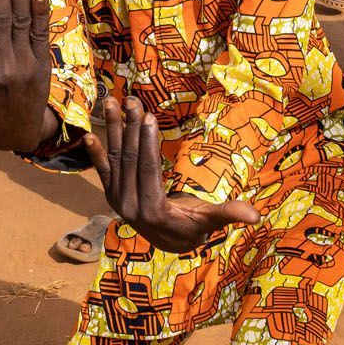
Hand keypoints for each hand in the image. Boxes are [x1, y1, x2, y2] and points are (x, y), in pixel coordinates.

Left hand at [82, 96, 258, 253]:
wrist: (169, 243)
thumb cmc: (193, 228)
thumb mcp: (210, 221)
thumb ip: (228, 215)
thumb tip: (255, 215)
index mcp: (152, 210)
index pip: (148, 170)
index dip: (147, 143)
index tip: (147, 116)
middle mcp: (129, 206)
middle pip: (129, 160)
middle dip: (129, 127)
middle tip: (131, 100)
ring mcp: (117, 200)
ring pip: (115, 160)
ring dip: (113, 130)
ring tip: (111, 103)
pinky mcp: (111, 195)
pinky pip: (102, 171)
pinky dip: (95, 153)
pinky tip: (88, 135)